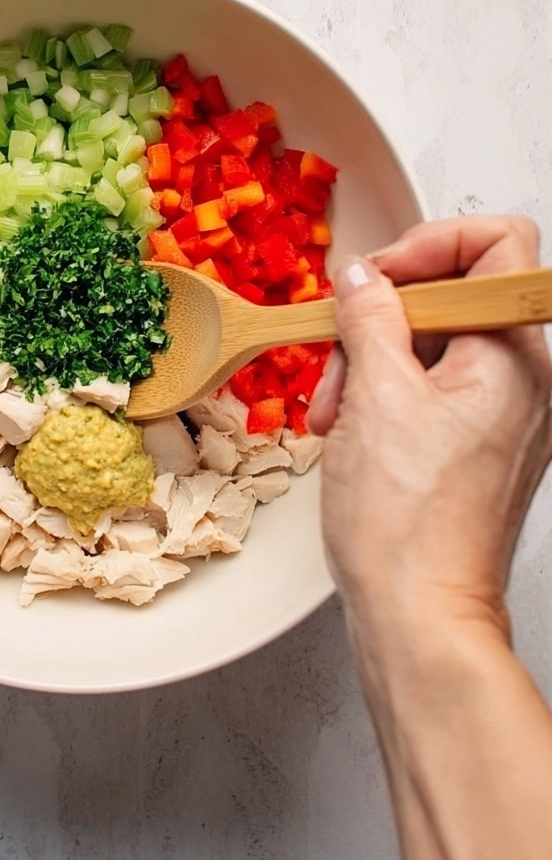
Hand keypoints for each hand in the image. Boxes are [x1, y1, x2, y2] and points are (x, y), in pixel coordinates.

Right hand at [308, 215, 551, 637]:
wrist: (420, 614)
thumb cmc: (408, 523)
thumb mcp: (375, 395)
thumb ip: (370, 316)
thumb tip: (361, 276)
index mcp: (516, 357)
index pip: (498, 246)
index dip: (430, 245)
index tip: (378, 277)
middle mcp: (525, 381)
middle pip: (453, 298)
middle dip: (381, 319)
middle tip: (338, 355)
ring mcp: (504, 416)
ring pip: (433, 345)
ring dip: (371, 363)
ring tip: (334, 412)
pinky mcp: (477, 445)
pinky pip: (432, 389)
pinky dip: (385, 396)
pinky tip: (349, 430)